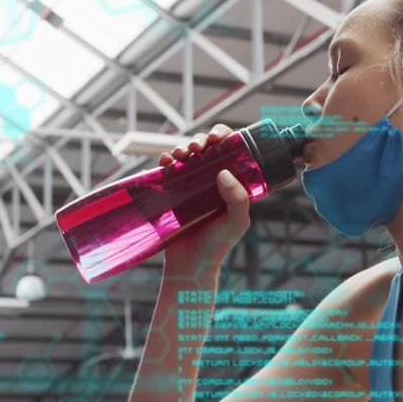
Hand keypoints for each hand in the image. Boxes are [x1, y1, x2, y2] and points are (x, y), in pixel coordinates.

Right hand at [159, 124, 250, 271]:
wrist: (190, 265)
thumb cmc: (217, 246)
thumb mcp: (236, 223)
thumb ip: (238, 200)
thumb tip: (224, 172)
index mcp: (230, 182)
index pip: (229, 150)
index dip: (223, 136)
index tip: (216, 137)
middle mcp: (210, 180)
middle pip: (205, 148)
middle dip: (199, 140)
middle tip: (195, 148)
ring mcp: (190, 185)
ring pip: (185, 156)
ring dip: (181, 148)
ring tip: (179, 156)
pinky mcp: (171, 192)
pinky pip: (166, 170)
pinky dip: (164, 161)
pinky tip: (164, 162)